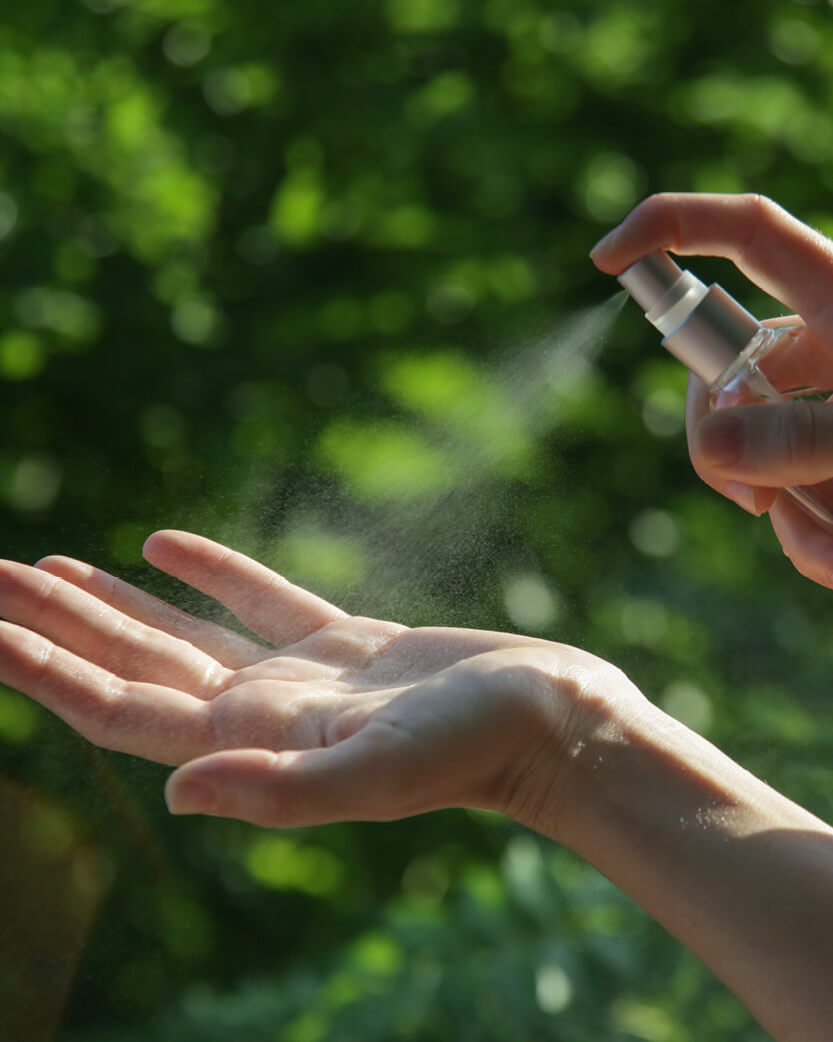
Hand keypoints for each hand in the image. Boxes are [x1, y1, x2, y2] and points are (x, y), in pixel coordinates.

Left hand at [0, 530, 634, 827]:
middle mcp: (257, 712)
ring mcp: (295, 676)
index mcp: (252, 742)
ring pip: (180, 630)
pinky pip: (254, 598)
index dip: (47, 671)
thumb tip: (175, 794)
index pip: (120, 706)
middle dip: (55, 624)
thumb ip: (280, 790)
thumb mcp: (379, 774)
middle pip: (133, 661)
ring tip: (47, 567)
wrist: (546, 721)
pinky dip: (207, 568)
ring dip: (113, 601)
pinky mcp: (340, 643)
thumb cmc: (473, 750)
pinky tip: (162, 541)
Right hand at [591, 192, 832, 586]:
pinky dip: (814, 535)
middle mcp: (830, 342)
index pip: (743, 233)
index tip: (604, 261)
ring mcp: (827, 404)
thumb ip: (802, 436)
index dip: (669, 229)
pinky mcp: (831, 460)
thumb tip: (707, 447)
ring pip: (757, 450)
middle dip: (717, 438)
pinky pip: (792, 496)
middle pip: (721, 368)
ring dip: (790, 507)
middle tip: (746, 495)